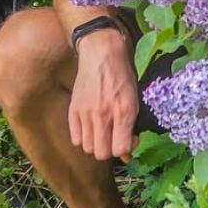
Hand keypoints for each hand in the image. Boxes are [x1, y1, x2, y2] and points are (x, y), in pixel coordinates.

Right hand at [68, 29, 138, 162]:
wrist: (101, 53)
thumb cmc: (122, 75)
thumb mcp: (134, 99)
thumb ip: (130, 127)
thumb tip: (126, 154)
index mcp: (123, 111)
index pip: (120, 149)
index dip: (126, 150)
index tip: (129, 140)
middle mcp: (103, 114)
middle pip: (101, 153)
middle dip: (110, 150)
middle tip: (114, 138)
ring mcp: (86, 112)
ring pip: (87, 148)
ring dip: (96, 145)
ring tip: (102, 133)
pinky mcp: (73, 109)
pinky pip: (75, 138)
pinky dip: (82, 138)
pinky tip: (90, 128)